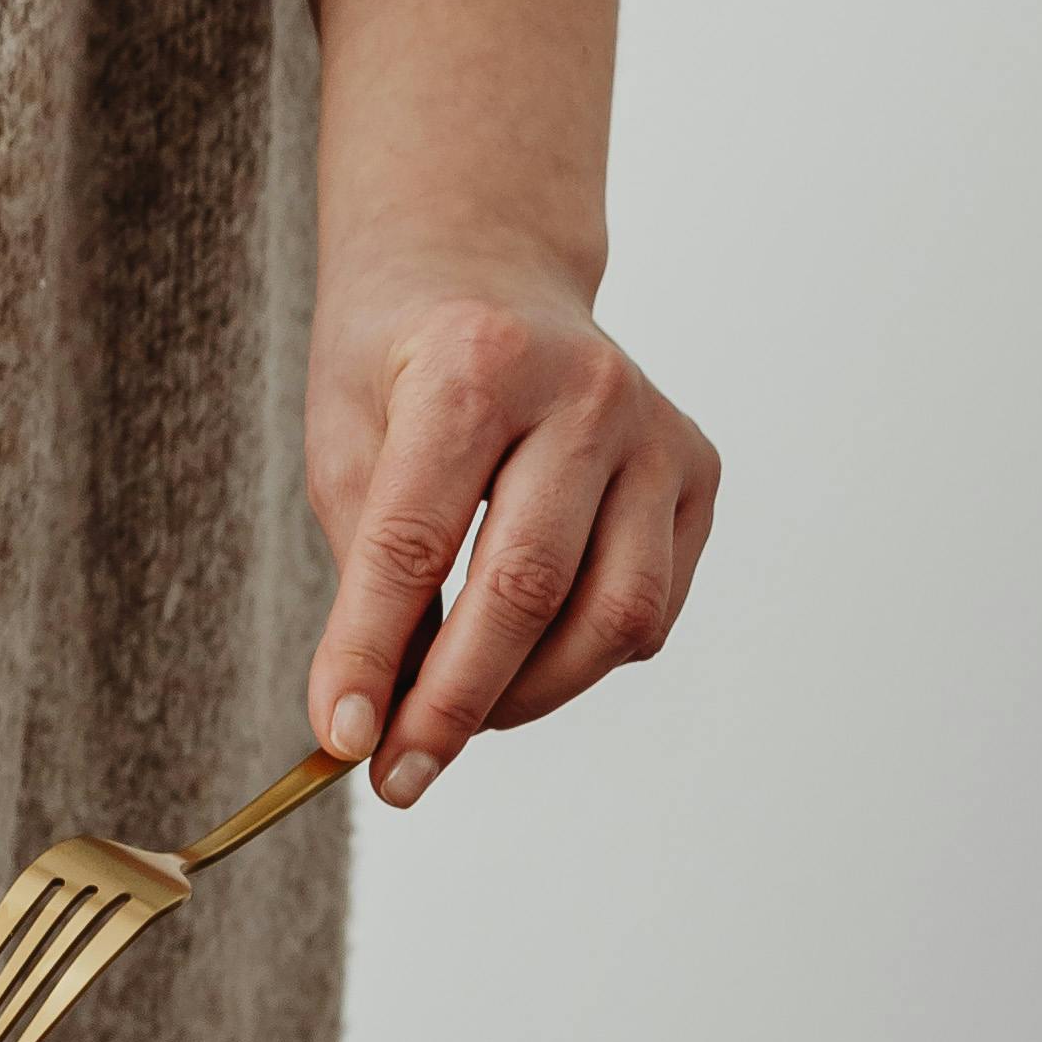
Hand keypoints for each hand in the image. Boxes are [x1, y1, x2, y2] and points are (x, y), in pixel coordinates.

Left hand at [304, 235, 720, 801]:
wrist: (489, 268)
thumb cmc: (399, 357)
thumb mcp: (342, 430)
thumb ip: (364, 564)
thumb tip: (371, 716)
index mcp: (473, 360)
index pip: (414, 538)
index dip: (372, 652)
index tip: (342, 740)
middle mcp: (585, 390)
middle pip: (524, 588)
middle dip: (453, 704)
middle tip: (398, 772)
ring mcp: (656, 431)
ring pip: (610, 618)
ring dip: (527, 697)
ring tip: (455, 719)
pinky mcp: (698, 472)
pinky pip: (648, 610)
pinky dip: (581, 659)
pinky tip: (524, 654)